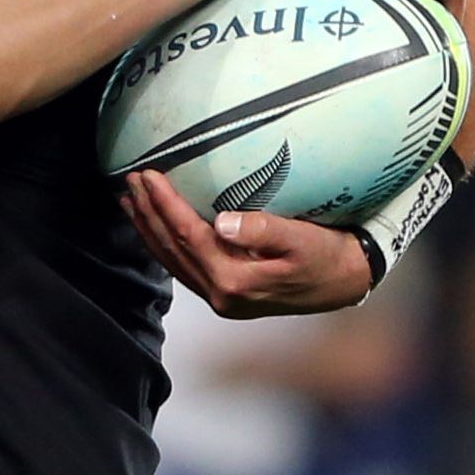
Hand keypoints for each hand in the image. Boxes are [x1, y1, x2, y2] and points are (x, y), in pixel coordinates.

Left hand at [122, 169, 370, 317]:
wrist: (345, 284)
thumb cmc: (327, 257)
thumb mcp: (303, 240)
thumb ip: (265, 231)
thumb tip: (223, 222)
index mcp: (235, 281)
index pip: (189, 236)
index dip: (165, 205)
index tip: (148, 176)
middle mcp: (220, 295)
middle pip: (172, 249)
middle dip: (147, 213)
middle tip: (129, 180)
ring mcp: (219, 298)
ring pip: (172, 261)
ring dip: (149, 229)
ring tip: (130, 201)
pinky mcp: (223, 295)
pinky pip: (183, 267)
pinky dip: (164, 244)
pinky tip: (155, 227)